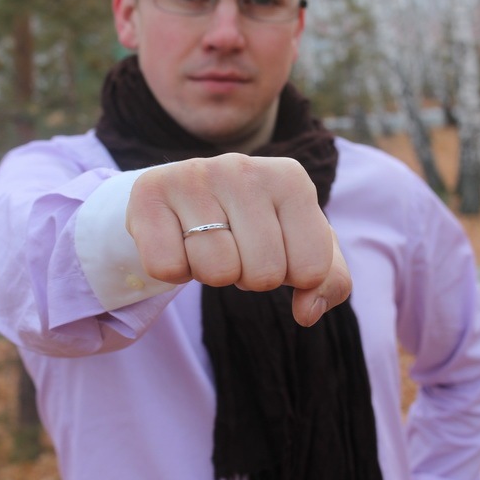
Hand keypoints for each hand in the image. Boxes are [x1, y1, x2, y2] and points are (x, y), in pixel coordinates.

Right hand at [126, 153, 351, 325]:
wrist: (184, 194)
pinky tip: (177, 242)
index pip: (311, 269)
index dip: (292, 276)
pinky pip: (168, 268)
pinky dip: (174, 271)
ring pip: (215, 273)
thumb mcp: (301, 244)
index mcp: (291, 178)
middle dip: (249, 276)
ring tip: (207, 244)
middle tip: (236, 249)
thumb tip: (307, 311)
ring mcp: (194, 175)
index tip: (275, 250)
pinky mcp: (150, 191)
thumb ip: (329, 280)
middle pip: (263, 275)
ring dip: (211, 274)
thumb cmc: (253, 224)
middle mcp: (244, 168)